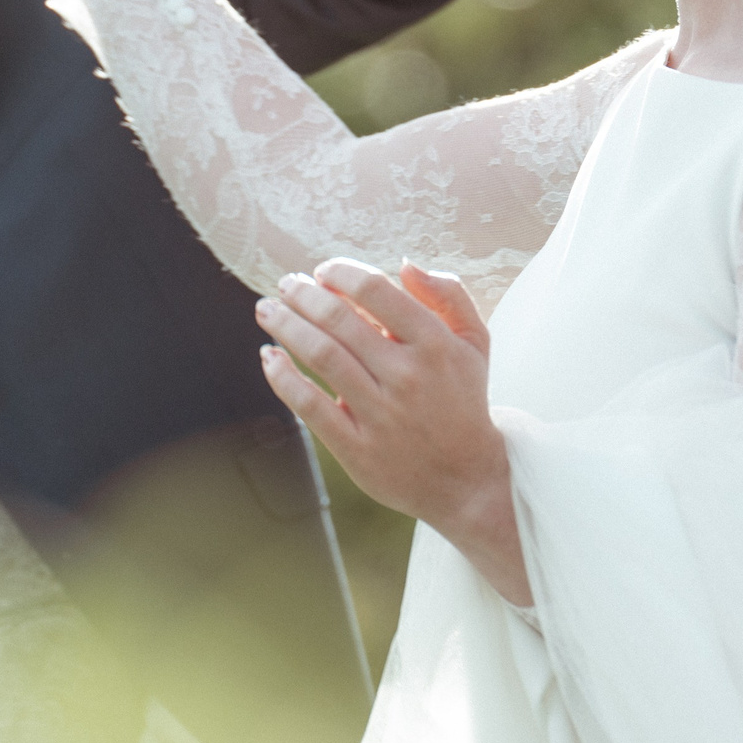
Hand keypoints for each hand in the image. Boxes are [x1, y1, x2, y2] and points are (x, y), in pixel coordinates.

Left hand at [257, 260, 529, 604]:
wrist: (466, 478)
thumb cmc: (463, 400)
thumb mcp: (474, 342)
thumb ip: (448, 294)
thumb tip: (403, 264)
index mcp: (435, 344)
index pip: (376, 290)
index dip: (340, 272)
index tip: (323, 271)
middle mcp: (407, 375)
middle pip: (339, 320)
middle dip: (303, 294)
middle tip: (286, 284)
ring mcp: (381, 413)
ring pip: (320, 356)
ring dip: (286, 326)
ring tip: (268, 310)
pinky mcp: (358, 448)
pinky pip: (310, 406)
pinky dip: (283, 378)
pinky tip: (268, 356)